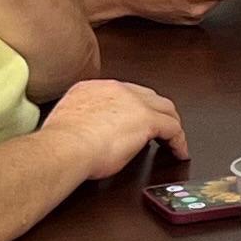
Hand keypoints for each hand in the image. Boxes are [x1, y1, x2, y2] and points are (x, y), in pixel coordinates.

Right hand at [39, 77, 185, 179]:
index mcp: (92, 88)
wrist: (65, 146)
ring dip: (171, 123)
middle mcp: (115, 89)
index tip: (135, 119)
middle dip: (156, 111)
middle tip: (161, 128)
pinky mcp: (148, 119)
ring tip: (173, 139)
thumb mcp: (68, 123)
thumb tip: (89, 134)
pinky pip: (173, 128)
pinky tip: (179, 153)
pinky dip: (179, 141)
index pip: (122, 93)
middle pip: (147, 96)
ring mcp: (133, 102)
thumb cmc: (61, 143)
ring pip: (165, 108)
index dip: (133, 107)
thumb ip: (82, 121)